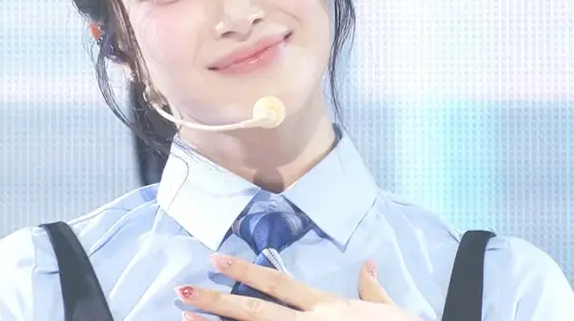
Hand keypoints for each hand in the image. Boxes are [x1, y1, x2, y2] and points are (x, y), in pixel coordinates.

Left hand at [175, 254, 420, 319]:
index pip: (278, 283)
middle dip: (215, 301)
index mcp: (327, 307)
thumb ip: (373, 291)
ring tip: (183, 320)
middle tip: (180, 291)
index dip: (245, 270)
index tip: (214, 260)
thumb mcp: (393, 312)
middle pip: (253, 311)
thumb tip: (369, 265)